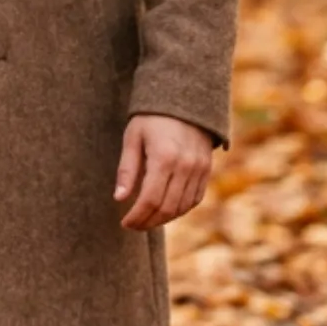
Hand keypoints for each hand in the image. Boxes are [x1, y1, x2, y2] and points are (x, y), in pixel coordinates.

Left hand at [113, 112, 217, 231]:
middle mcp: (185, 165)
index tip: (125, 223)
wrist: (185, 100)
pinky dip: (179, 210)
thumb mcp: (133, 138)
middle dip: (148, 222)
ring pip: (182, 207)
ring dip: (163, 219)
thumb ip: (127, 170)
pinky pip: (194, 199)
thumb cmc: (152, 118)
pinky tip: (165, 210)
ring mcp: (199, 168)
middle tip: (134, 225)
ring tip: (147, 220)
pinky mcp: (207, 169)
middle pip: (166, 208)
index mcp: (164, 157)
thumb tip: (119, 198)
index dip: (136, 216)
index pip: (150, 200)